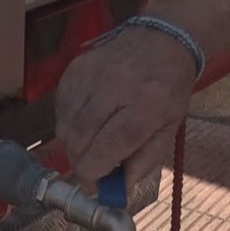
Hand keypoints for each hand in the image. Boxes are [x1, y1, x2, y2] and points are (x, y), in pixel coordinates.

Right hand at [55, 26, 195, 188]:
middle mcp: (114, 88)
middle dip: (81, 164)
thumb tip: (117, 191)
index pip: (107, 148)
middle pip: (80, 140)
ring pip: (65, 127)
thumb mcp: (169, 129)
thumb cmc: (168, 88)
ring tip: (91, 146)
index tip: (96, 185)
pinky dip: (68, 124)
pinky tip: (86, 123)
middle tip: (92, 170)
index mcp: (146, 106)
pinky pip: (60, 108)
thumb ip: (144, 162)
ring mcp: (90, 76)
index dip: (95, 173)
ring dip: (74, 146)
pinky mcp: (75, 69)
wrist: (162, 39)